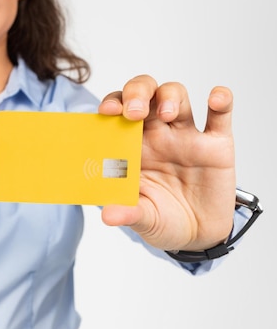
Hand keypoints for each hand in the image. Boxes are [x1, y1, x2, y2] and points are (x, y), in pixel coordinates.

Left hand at [98, 75, 235, 251]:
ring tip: (168, 115)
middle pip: (144, 93)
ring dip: (169, 97)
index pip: (117, 112)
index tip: (106, 111)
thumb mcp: (142, 218)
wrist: (197, 235)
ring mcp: (185, 136)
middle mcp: (156, 135)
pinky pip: (220, 115)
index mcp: (131, 146)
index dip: (112, 104)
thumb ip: (127, 213)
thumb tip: (108, 216)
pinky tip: (216, 98)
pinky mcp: (216, 145)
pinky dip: (221, 101)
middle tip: (134, 112)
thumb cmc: (162, 219)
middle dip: (137, 93)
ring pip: (175, 96)